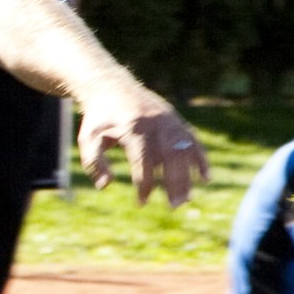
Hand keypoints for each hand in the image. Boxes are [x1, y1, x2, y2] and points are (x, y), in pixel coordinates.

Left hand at [77, 99, 202, 206]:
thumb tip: (105, 185)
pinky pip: (192, 140)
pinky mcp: (176, 121)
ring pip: (184, 149)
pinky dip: (201, 158)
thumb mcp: (88, 138)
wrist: (112, 87)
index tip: (141, 203)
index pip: (143, 160)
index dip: (144, 183)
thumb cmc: (100, 119)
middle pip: (170, 155)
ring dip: (189, 175)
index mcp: (133, 128)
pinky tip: (205, 178)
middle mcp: (155, 124)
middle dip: (174, 182)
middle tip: (174, 206)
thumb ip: (94, 162)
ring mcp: (169, 121)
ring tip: (186, 199)